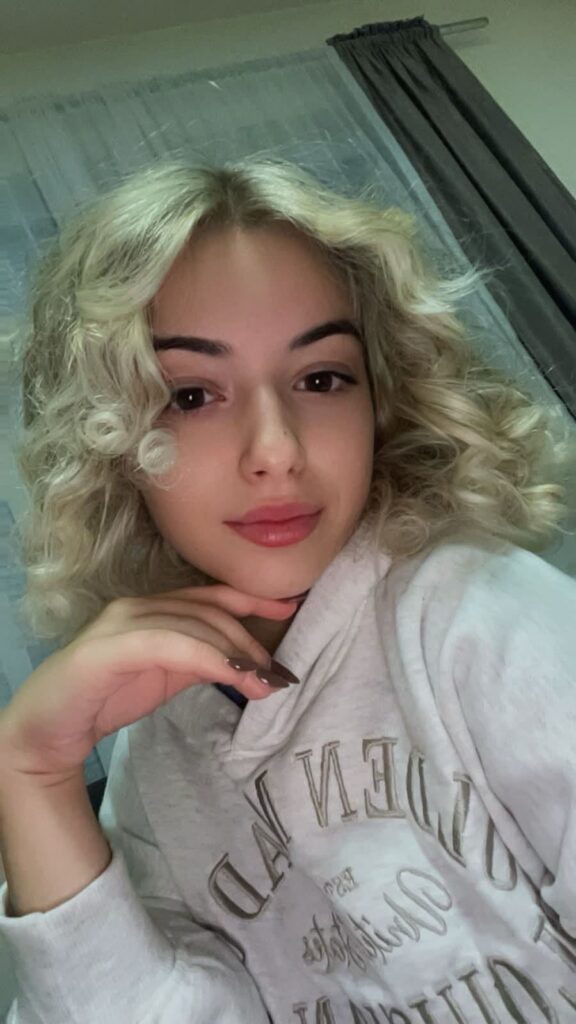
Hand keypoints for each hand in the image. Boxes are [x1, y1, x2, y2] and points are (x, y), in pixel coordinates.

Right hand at [0, 585, 297, 782]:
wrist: (47, 728)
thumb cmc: (105, 697)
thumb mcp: (165, 675)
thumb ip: (199, 660)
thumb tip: (247, 663)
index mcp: (151, 607)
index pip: (209, 595)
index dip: (251, 598)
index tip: (290, 608)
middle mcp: (138, 606)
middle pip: (209, 613)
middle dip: (250, 642)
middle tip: (280, 675)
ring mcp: (122, 622)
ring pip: (194, 627)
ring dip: (236, 655)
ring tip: (265, 683)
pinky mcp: (110, 647)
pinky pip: (171, 646)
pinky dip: (209, 659)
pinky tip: (234, 677)